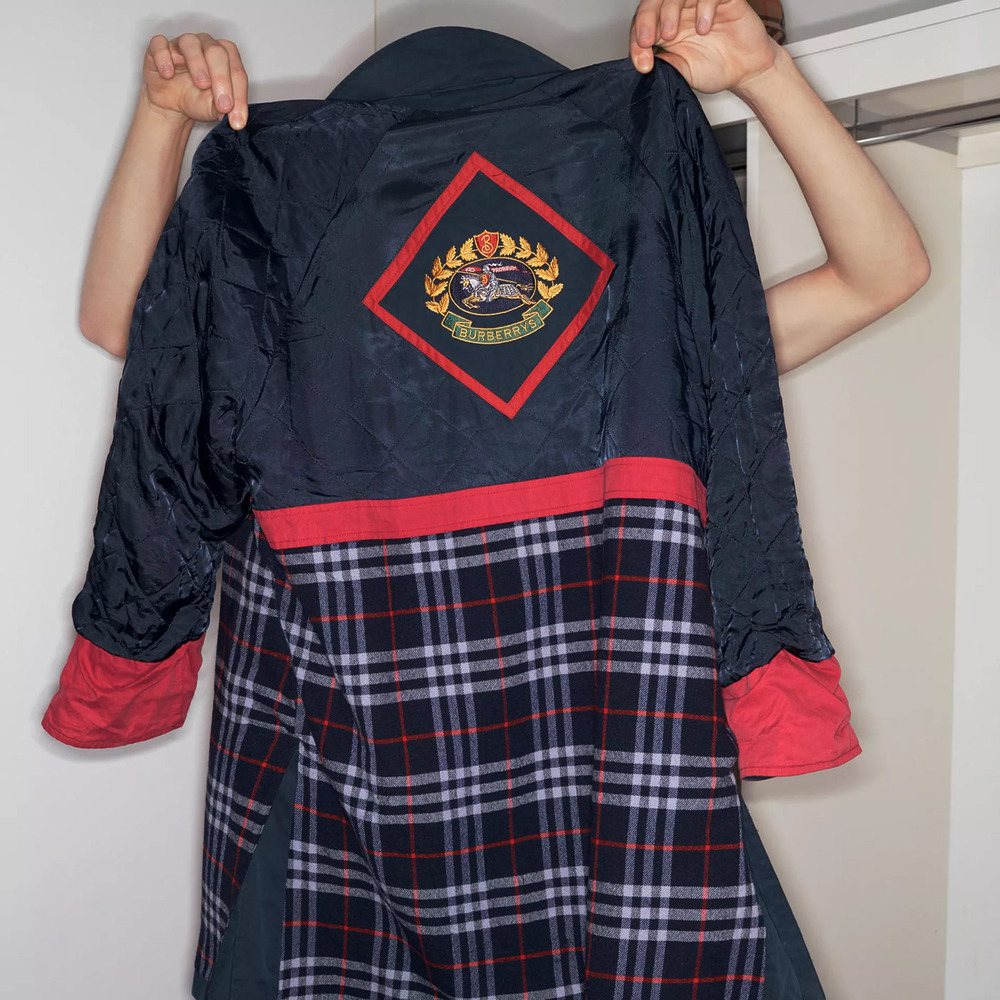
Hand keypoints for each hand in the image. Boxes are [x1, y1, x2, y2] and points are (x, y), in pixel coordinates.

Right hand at [142, 32, 248, 128]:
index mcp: (225, 58)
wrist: (172, 104)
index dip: (239, 96)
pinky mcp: (159, 48)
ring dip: (197, 63)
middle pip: (217, 52)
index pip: (237, 71)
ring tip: (201, 84)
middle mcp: (205, 45)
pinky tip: (167, 74)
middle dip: (222, 79)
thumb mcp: (213, 108)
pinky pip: (160, 44)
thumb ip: (225, 109)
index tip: (236, 120)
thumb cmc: (196, 99)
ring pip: (190, 42)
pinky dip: (164, 57)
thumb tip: (233, 114)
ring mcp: (181, 45)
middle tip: (223, 105)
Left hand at [629, 0, 779, 95]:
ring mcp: (699, 3)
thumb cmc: (715, 69)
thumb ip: (666, 66)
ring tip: (673, 34)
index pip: (641, 25)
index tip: (643, 62)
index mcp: (664, 30)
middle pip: (654, 1)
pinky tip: (704, 27)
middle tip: (650, 39)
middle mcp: (679, 12)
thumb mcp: (684, 73)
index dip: (636, 40)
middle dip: (647, 18)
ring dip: (669, 10)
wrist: (745, 70)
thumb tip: (644, 64)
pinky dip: (703, 7)